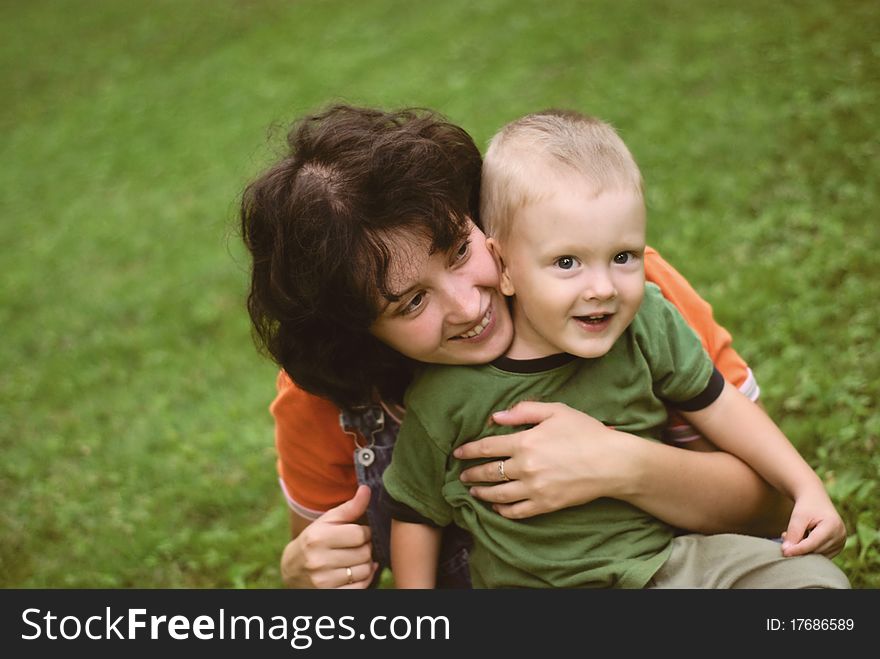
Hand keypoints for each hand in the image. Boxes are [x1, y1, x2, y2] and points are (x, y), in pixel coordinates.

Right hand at [281, 485, 378, 587]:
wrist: (292, 569)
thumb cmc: (315, 540)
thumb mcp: (327, 521)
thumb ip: (349, 507)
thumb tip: (367, 490)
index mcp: (318, 538)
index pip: (360, 534)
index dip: (365, 532)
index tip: (360, 533)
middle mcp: (318, 560)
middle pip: (364, 553)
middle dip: (366, 548)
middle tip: (358, 546)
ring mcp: (323, 580)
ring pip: (365, 570)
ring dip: (366, 564)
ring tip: (356, 558)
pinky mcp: (329, 595)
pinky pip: (360, 588)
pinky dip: (364, 579)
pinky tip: (356, 572)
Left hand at [453, 401, 627, 518]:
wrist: (612, 462)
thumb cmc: (586, 432)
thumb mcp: (556, 411)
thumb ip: (524, 411)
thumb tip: (496, 417)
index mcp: (525, 441)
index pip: (486, 447)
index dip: (468, 451)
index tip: (458, 454)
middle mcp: (525, 467)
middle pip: (489, 473)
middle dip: (472, 474)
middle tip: (462, 476)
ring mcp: (534, 489)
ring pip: (498, 495)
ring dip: (482, 493)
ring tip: (474, 492)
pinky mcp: (546, 505)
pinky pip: (517, 512)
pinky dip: (503, 511)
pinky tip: (497, 508)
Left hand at [780, 490, 846, 558]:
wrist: (815, 499)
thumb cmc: (806, 506)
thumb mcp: (798, 516)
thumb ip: (793, 534)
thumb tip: (786, 552)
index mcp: (833, 525)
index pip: (813, 543)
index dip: (798, 549)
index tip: (784, 553)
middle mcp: (840, 535)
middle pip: (815, 550)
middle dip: (799, 547)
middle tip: (784, 536)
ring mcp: (841, 542)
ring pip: (817, 554)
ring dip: (803, 548)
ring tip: (794, 534)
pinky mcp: (837, 547)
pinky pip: (821, 554)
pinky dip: (809, 550)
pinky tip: (802, 539)